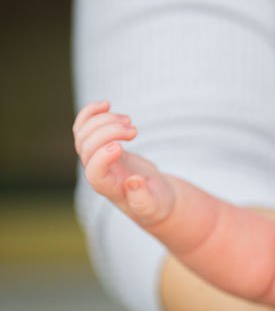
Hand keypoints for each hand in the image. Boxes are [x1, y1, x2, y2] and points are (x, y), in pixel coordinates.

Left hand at [74, 100, 175, 225]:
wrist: (153, 197)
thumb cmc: (155, 204)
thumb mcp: (154, 206)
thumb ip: (143, 199)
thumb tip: (133, 182)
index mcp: (108, 188)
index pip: (93, 172)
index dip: (100, 157)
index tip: (120, 147)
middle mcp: (97, 171)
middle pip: (87, 147)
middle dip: (109, 132)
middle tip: (134, 130)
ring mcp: (96, 157)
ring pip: (83, 133)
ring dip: (103, 120)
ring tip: (128, 120)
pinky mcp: (100, 146)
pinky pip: (84, 126)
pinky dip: (91, 112)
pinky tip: (106, 104)